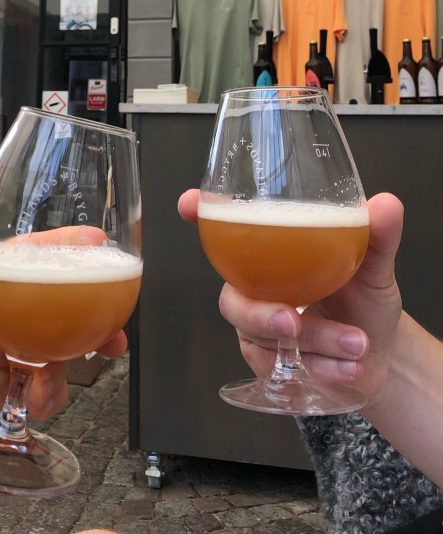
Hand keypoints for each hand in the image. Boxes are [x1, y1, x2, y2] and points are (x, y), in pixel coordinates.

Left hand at [0, 257, 127, 475]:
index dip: (57, 248)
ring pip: (48, 356)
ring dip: (63, 373)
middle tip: (111, 334)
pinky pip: (33, 395)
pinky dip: (45, 402)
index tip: (94, 242)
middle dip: (85, 317)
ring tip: (46, 394)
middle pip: (47, 309)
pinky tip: (33, 411)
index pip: (15, 261)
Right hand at [177, 188, 403, 405]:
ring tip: (357, 345)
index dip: (202, 215)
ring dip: (313, 343)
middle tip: (294, 321)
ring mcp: (257, 331)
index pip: (225, 230)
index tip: (189, 205)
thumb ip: (377, 238)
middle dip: (261, 315)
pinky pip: (280, 371)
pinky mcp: (269, 366)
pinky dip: (320, 368)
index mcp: (271, 254)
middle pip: (234, 301)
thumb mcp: (375, 268)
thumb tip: (386, 204)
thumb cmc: (365, 303)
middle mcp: (254, 289)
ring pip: (264, 341)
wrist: (382, 360)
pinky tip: (349, 367)